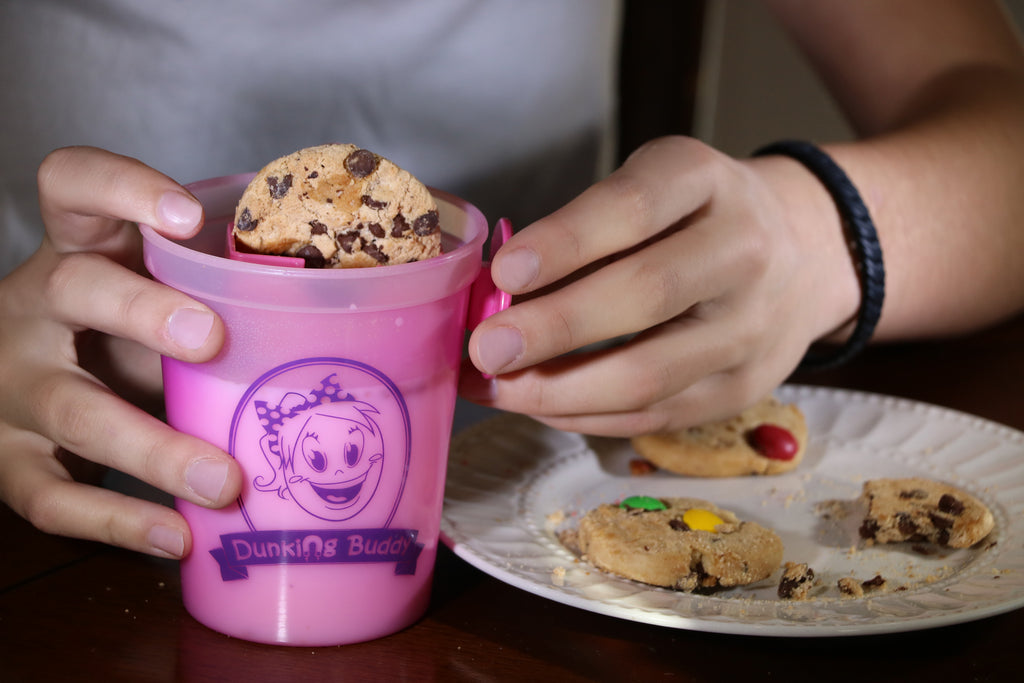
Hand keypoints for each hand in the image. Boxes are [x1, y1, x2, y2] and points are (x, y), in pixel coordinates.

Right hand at [0, 146, 241, 557]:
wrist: (15, 387)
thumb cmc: (118, 334)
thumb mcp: (151, 294)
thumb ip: (213, 289)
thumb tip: (344, 299)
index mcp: (75, 250)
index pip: (72, 185)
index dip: (120, 188)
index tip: (187, 216)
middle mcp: (33, 308)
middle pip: (76, 290)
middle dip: (143, 313)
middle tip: (212, 339)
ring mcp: (13, 388)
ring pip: (74, 410)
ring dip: (153, 448)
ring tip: (223, 480)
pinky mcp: (10, 460)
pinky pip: (53, 496)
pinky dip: (118, 522)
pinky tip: (177, 538)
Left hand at [462, 136, 858, 435]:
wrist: (802, 253)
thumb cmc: (693, 217)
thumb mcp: (650, 187)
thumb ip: (583, 231)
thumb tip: (495, 296)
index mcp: (705, 181)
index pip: (635, 208)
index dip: (566, 241)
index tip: (504, 272)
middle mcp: (741, 251)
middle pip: (648, 295)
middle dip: (555, 328)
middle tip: (485, 349)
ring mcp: (749, 327)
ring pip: (650, 375)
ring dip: (558, 391)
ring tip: (495, 388)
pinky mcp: (743, 387)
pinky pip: (654, 415)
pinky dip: (585, 416)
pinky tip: (538, 406)